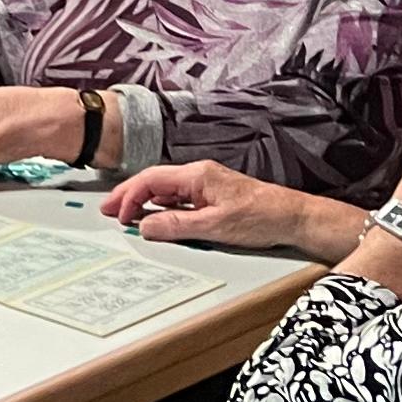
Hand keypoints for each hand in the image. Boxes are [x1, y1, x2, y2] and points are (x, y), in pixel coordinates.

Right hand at [104, 162, 361, 260]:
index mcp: (197, 175)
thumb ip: (177, 226)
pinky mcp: (215, 196)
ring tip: (127, 214)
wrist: (293, 217)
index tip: (118, 214)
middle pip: (154, 181)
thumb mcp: (214, 226)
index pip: (151, 179)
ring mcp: (207, 185)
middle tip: (108, 209)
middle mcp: (199, 175)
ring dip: (145, 201)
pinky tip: (159, 216)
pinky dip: (163, 206)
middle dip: (129, 194)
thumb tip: (145, 226)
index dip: (129, 196)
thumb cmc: (261, 217)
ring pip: (166, 189)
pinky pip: (180, 198)